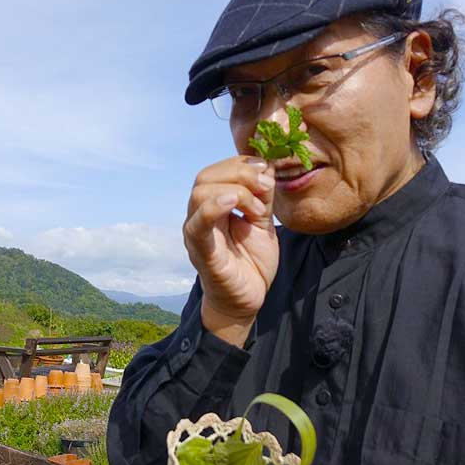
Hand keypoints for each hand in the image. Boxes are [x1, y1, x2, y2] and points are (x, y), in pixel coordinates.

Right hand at [183, 155, 277, 345]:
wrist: (247, 300)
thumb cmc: (251, 262)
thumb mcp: (263, 222)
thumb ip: (262, 196)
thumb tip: (266, 165)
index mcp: (213, 206)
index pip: (217, 170)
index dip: (241, 164)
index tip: (267, 172)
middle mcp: (199, 216)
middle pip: (205, 177)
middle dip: (240, 173)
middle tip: (266, 187)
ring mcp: (197, 234)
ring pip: (200, 193)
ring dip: (236, 191)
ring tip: (257, 211)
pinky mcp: (201, 252)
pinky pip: (198, 225)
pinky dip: (213, 208)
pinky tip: (233, 202)